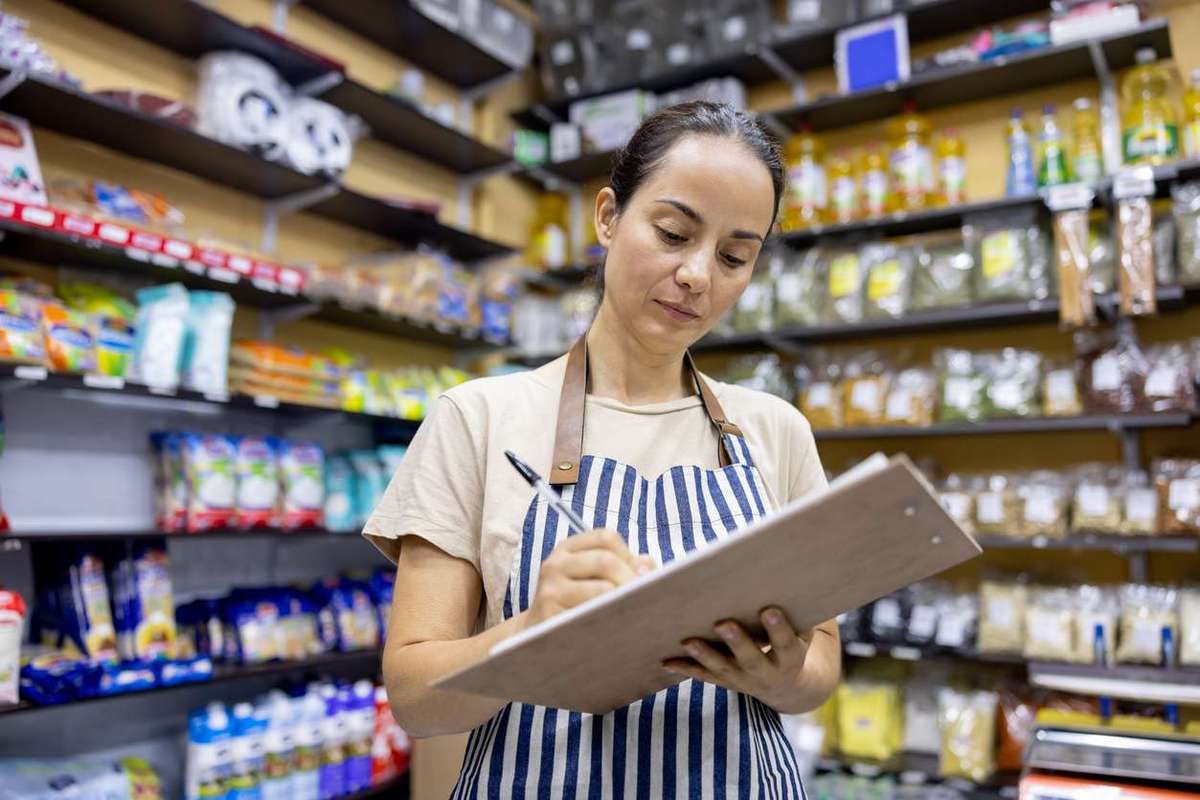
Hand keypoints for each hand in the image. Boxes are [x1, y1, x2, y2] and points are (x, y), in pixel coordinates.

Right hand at [525, 529, 654, 628]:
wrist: (535, 636)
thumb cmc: (573, 604)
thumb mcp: (591, 578)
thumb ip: (622, 566)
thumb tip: (647, 567)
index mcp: (567, 549)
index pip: (606, 538)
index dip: (628, 554)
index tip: (638, 575)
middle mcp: (555, 565)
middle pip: (605, 561)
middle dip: (631, 580)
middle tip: (645, 597)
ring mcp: (551, 591)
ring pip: (602, 589)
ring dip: (625, 601)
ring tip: (636, 612)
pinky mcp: (551, 618)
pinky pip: (592, 616)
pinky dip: (612, 620)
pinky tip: (620, 628)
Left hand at [662, 607, 813, 706]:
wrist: (786, 685)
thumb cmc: (792, 641)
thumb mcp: (803, 630)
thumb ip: (797, 609)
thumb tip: (787, 574)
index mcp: (791, 658)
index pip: (786, 644)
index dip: (779, 629)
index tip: (769, 610)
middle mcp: (767, 673)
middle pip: (751, 659)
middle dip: (737, 642)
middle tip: (723, 624)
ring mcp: (744, 681)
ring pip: (723, 669)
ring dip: (705, 655)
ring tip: (688, 641)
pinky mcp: (726, 682)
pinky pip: (704, 676)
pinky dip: (686, 668)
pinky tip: (666, 660)